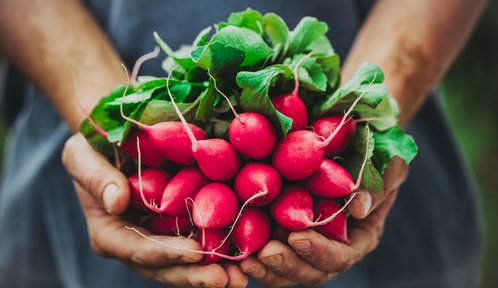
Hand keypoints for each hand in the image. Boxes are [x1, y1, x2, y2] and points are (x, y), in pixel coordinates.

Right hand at [62, 134, 247, 287]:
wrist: (115, 138)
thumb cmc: (93, 146)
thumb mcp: (82, 155)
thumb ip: (95, 178)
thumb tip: (117, 202)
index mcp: (110, 232)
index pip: (137, 249)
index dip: (166, 254)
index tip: (196, 254)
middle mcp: (135, 241)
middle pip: (165, 267)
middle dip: (195, 275)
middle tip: (227, 280)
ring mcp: (159, 236)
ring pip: (185, 262)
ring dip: (213, 270)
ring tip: (242, 277)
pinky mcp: (178, 225)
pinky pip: (199, 240)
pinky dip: (220, 248)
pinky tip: (244, 253)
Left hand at [241, 158, 408, 286]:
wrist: (353, 149)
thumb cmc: (375, 156)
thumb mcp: (388, 166)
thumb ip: (380, 185)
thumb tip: (359, 207)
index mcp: (360, 238)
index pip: (340, 255)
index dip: (319, 250)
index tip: (297, 237)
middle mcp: (334, 249)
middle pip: (312, 271)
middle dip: (288, 264)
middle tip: (266, 253)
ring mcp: (310, 247)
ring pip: (289, 270)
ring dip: (268, 268)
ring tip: (246, 259)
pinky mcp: (287, 237)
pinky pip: (272, 255)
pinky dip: (256, 256)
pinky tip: (238, 251)